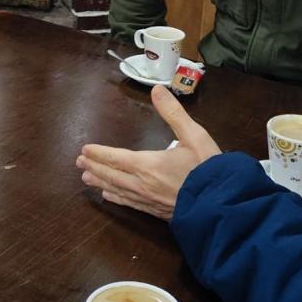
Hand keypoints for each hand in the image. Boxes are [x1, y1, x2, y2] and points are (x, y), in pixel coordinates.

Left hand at [77, 85, 221, 219]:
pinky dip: (117, 199)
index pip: (116, 157)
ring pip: (118, 191)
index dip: (100, 153)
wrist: (223, 204)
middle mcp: (143, 184)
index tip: (85, 149)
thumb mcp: (194, 135)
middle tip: (79, 163)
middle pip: (112, 175)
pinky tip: (111, 197)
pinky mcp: (157, 212)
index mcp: (149, 164)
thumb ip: (173, 113)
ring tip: (87, 179)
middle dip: (95, 167)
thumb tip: (157, 89)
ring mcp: (149, 201)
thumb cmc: (208, 168)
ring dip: (101, 183)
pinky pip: (130, 204)